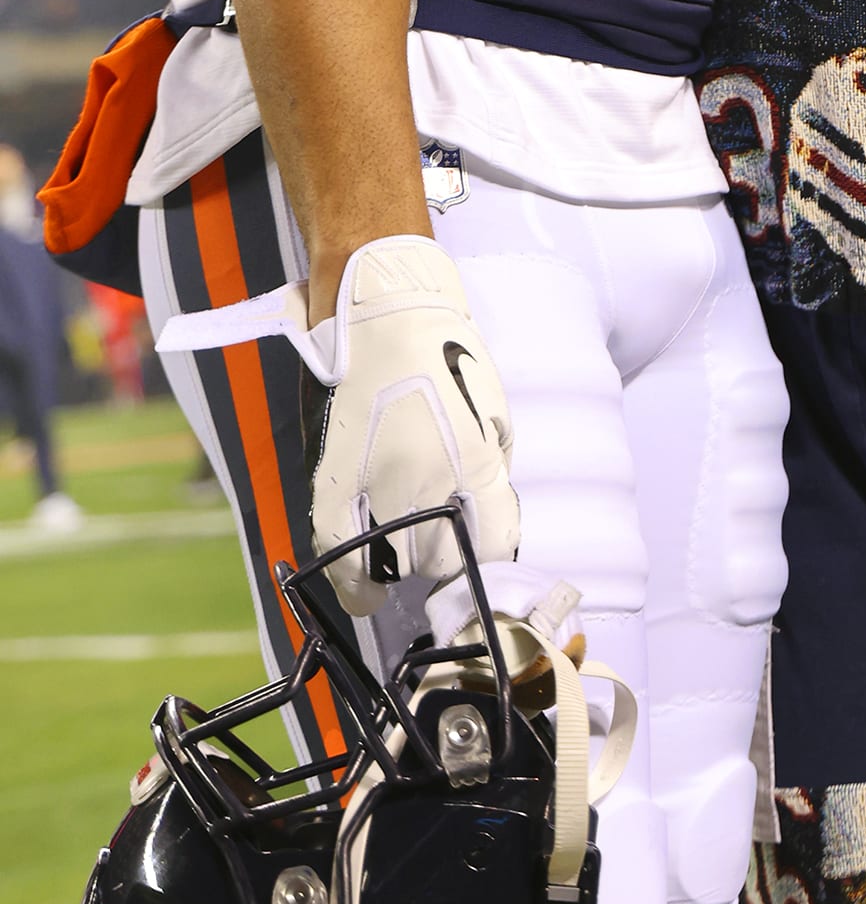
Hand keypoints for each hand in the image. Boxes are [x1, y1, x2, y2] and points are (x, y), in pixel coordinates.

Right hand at [300, 235, 521, 614]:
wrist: (387, 311)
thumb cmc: (450, 359)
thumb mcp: (494, 416)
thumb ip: (492, 476)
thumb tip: (487, 529)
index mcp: (476, 464)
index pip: (490, 550)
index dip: (485, 564)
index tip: (475, 564)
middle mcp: (428, 483)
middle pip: (441, 561)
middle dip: (444, 554)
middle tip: (439, 532)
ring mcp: (376, 484)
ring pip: (395, 563)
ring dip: (404, 559)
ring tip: (406, 541)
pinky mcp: (333, 479)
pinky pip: (340, 553)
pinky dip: (354, 580)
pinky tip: (367, 591)